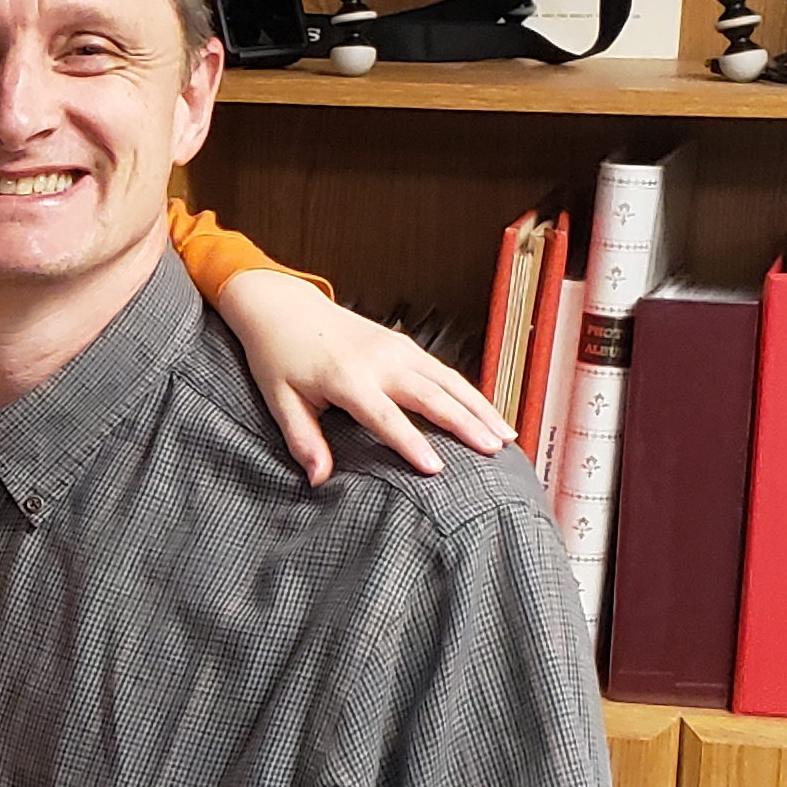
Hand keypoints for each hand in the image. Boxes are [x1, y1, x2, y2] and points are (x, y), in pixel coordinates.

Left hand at [216, 268, 509, 487]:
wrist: (284, 307)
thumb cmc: (279, 357)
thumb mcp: (280, 400)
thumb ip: (302, 439)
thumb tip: (318, 479)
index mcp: (347, 378)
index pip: (385, 417)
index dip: (411, 442)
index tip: (436, 469)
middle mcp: (380, 361)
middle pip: (431, 395)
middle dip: (465, 423)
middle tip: (493, 452)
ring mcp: (397, 349)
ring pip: (448, 381)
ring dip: (480, 408)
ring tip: (507, 438)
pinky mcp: (405, 345)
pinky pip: (445, 372)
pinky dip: (470, 394)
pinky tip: (488, 415)